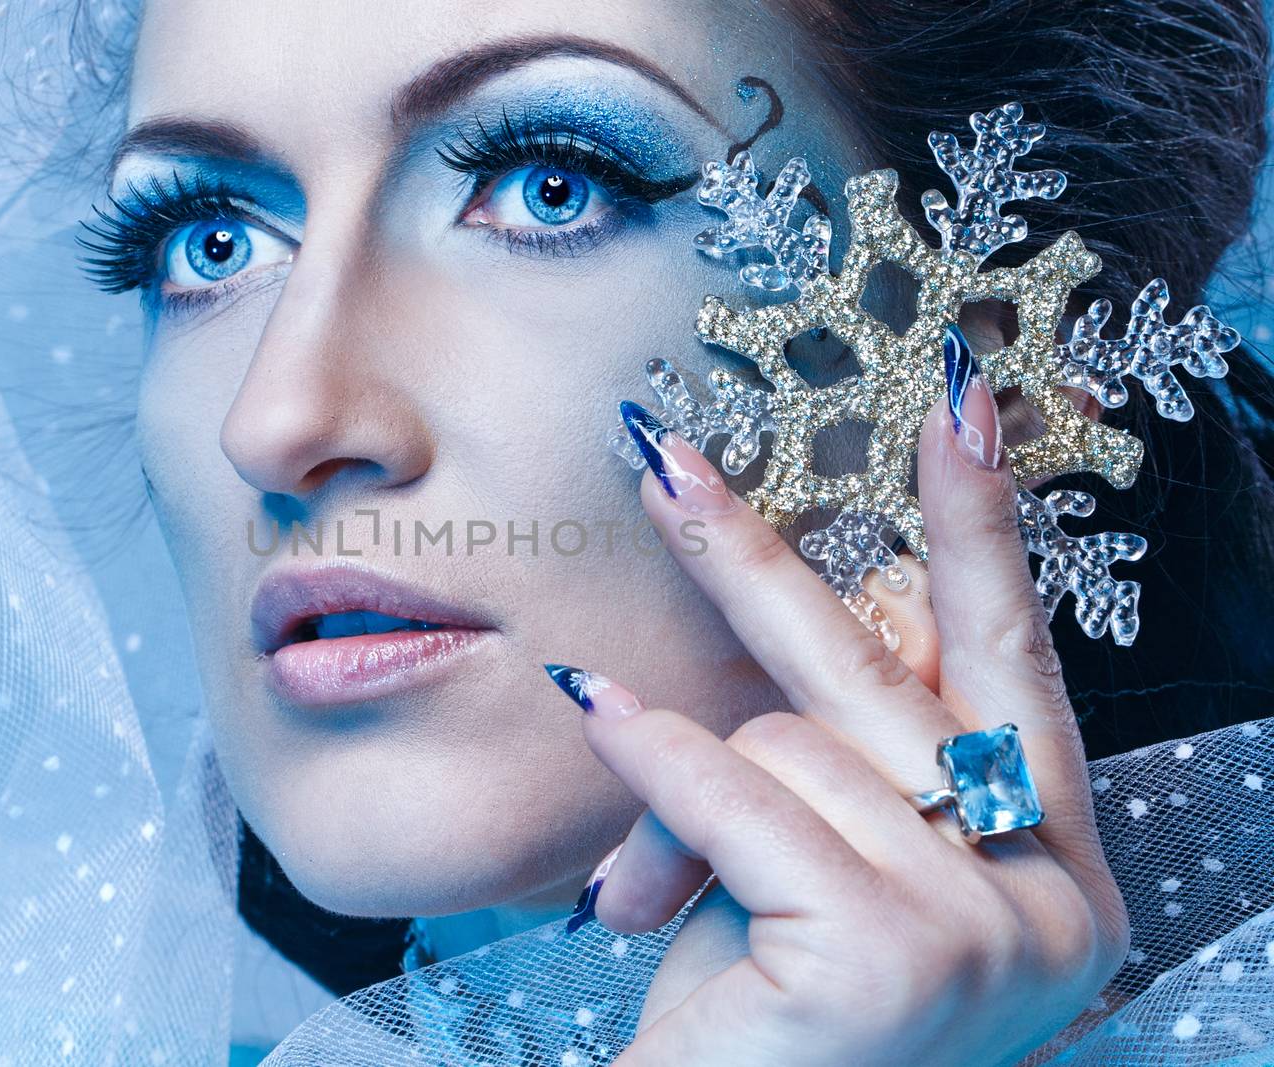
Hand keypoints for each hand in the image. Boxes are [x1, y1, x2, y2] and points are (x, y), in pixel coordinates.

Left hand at [545, 372, 1129, 1065]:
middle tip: (660, 455)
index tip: (960, 404)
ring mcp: (984, 927)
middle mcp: (1048, 894)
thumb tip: (856, 579)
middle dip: (758, 553)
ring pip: (786, 743)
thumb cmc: (770, 1030)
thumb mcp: (818, 875)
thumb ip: (842, 751)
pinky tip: (600, 713)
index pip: (1014, 658)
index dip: (979, 527)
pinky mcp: (892, 952)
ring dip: (682, 801)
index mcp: (1045, 861)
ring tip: (646, 897)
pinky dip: (654, 762)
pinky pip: (738, 793)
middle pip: (878, 668)